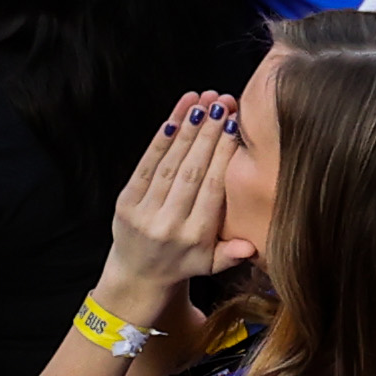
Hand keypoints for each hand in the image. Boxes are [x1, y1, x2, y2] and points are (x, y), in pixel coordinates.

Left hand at [97, 92, 242, 313]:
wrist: (138, 274)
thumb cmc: (183, 261)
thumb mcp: (212, 264)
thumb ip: (232, 252)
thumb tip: (251, 247)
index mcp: (195, 236)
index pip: (213, 188)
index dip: (223, 154)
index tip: (235, 125)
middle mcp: (168, 224)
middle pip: (192, 170)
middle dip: (207, 133)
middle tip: (223, 102)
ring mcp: (143, 212)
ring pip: (169, 164)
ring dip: (185, 128)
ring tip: (202, 101)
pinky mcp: (125, 202)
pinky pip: (145, 165)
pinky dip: (159, 141)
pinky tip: (174, 117)